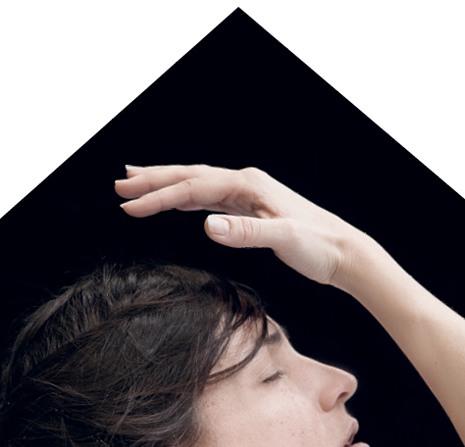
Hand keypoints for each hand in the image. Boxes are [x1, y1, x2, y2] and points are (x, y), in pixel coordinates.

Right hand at [114, 164, 371, 286]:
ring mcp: (248, 194)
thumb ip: (245, 232)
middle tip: (119, 185)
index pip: (192, 186)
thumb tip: (207, 225)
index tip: (128, 206)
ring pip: (197, 184)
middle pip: (189, 176)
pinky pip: (210, 197)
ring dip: (166, 185)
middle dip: (152, 180)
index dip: (157, 196)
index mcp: (248, 185)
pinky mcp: (252, 208)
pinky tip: (177, 200)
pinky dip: (187, 197)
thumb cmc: (319, 246)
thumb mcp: (283, 239)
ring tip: (136, 185)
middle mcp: (246, 182)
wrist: (345, 253)